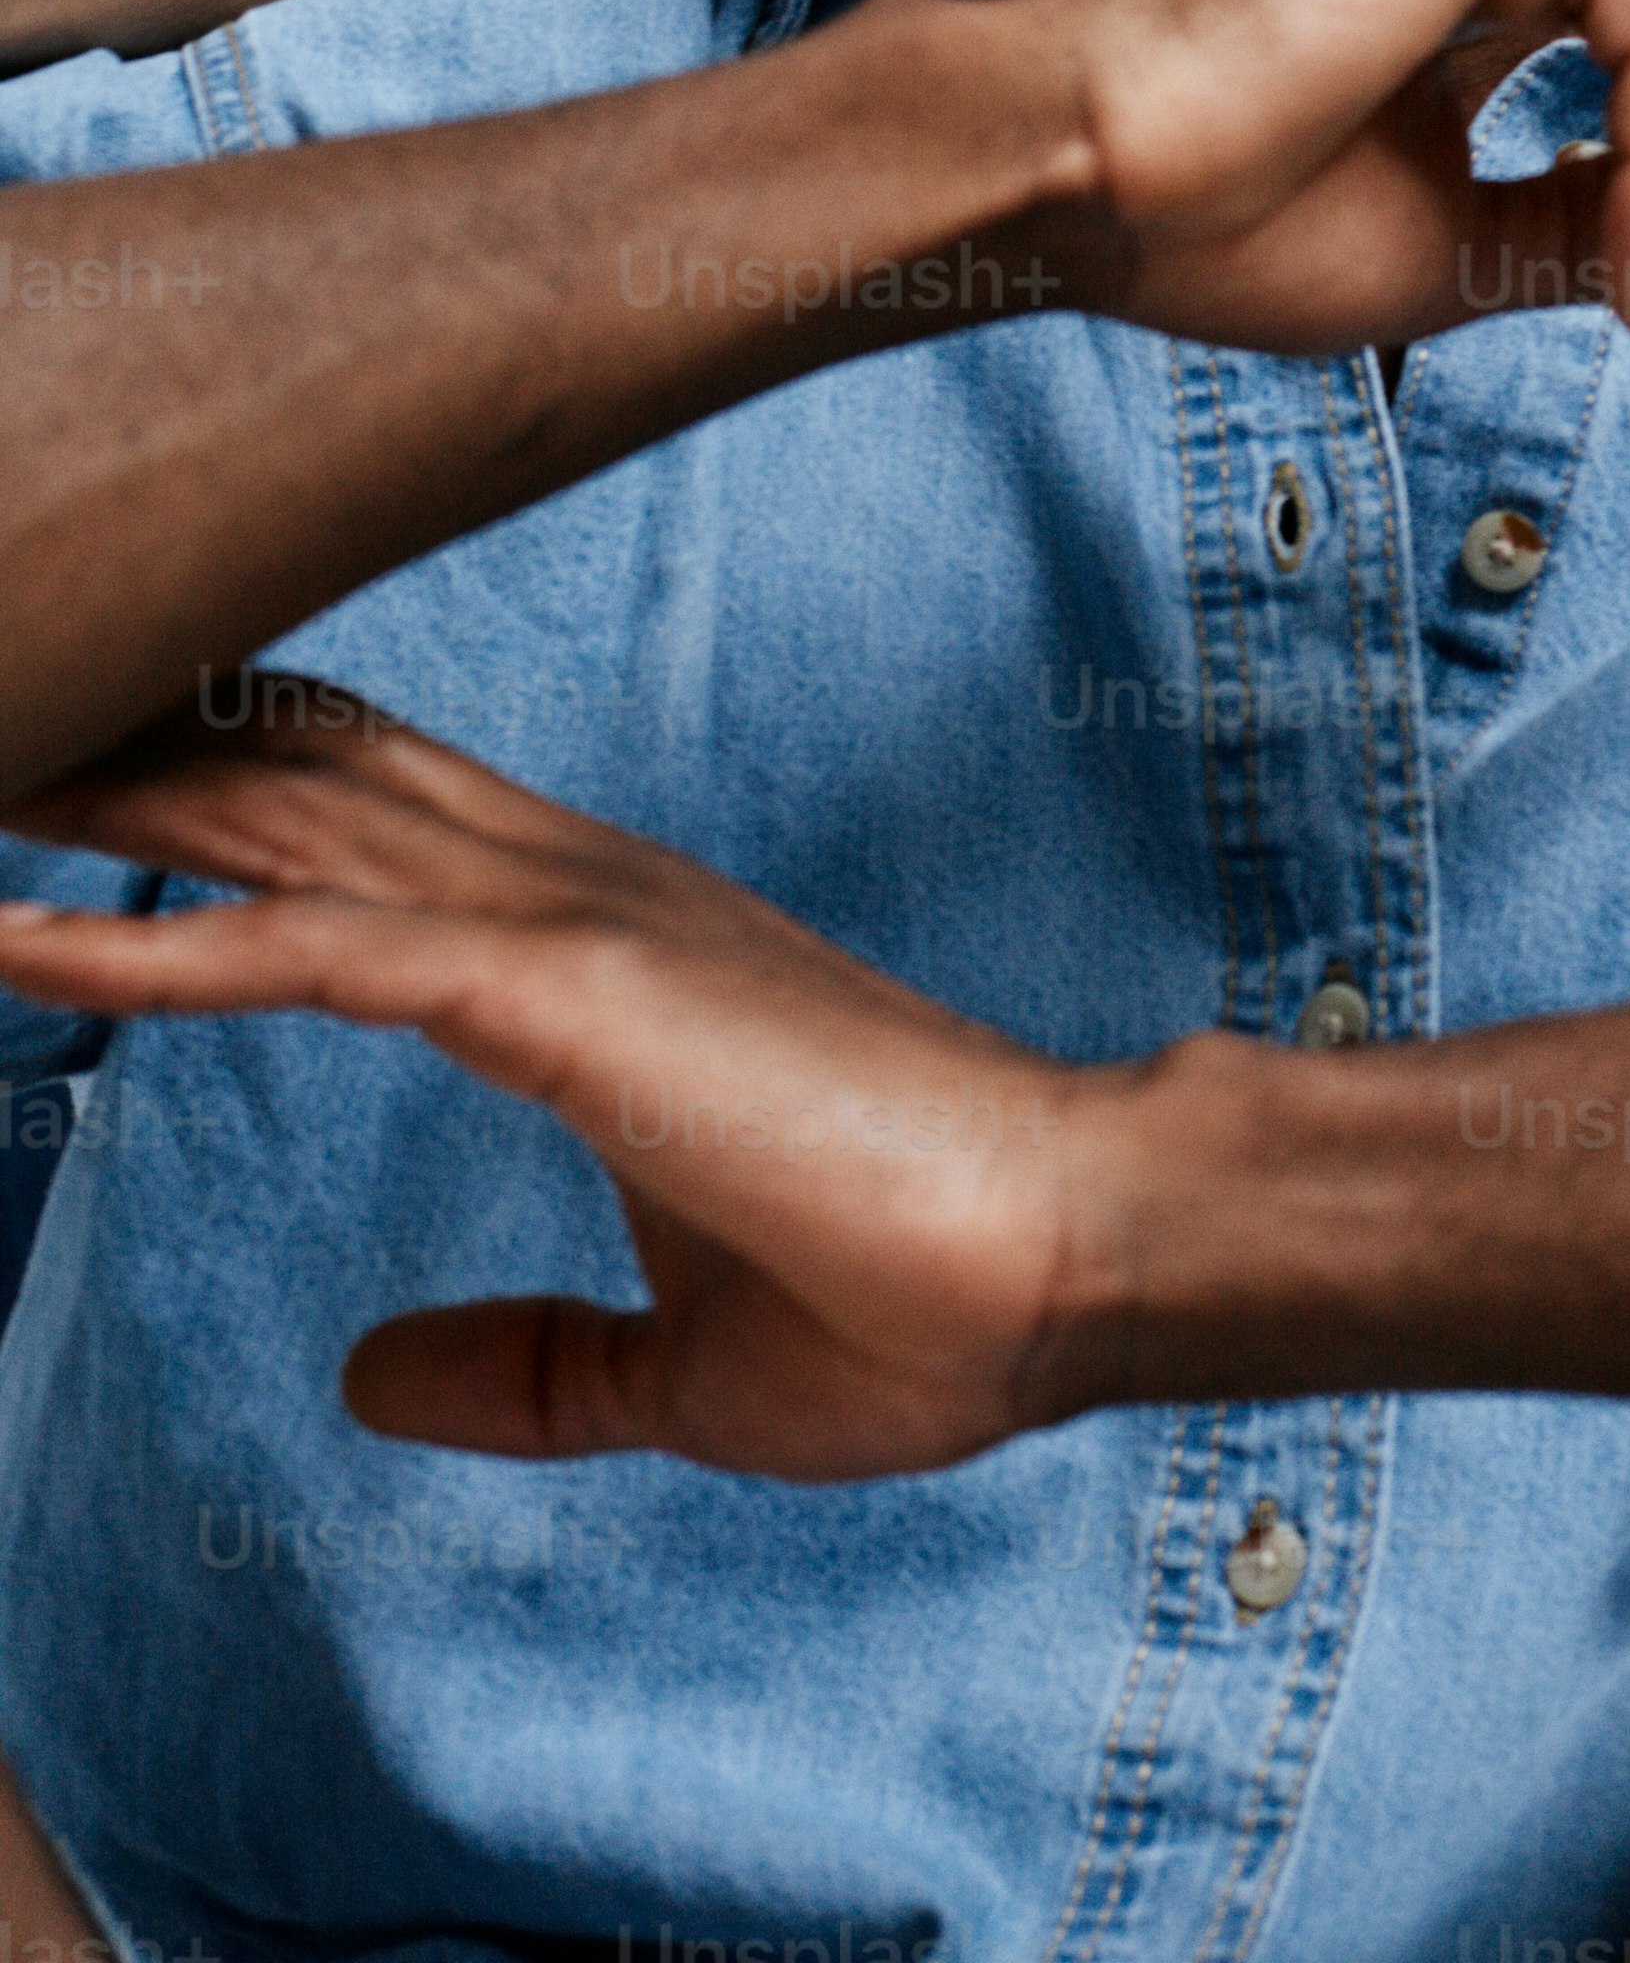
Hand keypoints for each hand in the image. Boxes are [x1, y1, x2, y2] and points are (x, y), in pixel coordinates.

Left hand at [0, 687, 1105, 1482]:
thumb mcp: (676, 1366)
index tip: (113, 754)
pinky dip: (158, 951)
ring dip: (119, 803)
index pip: (381, 831)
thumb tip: (371, 1379)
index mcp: (610, 952)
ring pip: (291, 833)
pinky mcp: (568, 996)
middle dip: (150, 751)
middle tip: (17, 704)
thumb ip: (526, 1363)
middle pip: (309, 788)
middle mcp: (579, 899)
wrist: (1071, 1257)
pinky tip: (28, 943)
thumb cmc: (917, 1299)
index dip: (238, 781)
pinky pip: (317, 956)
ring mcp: (574, 930)